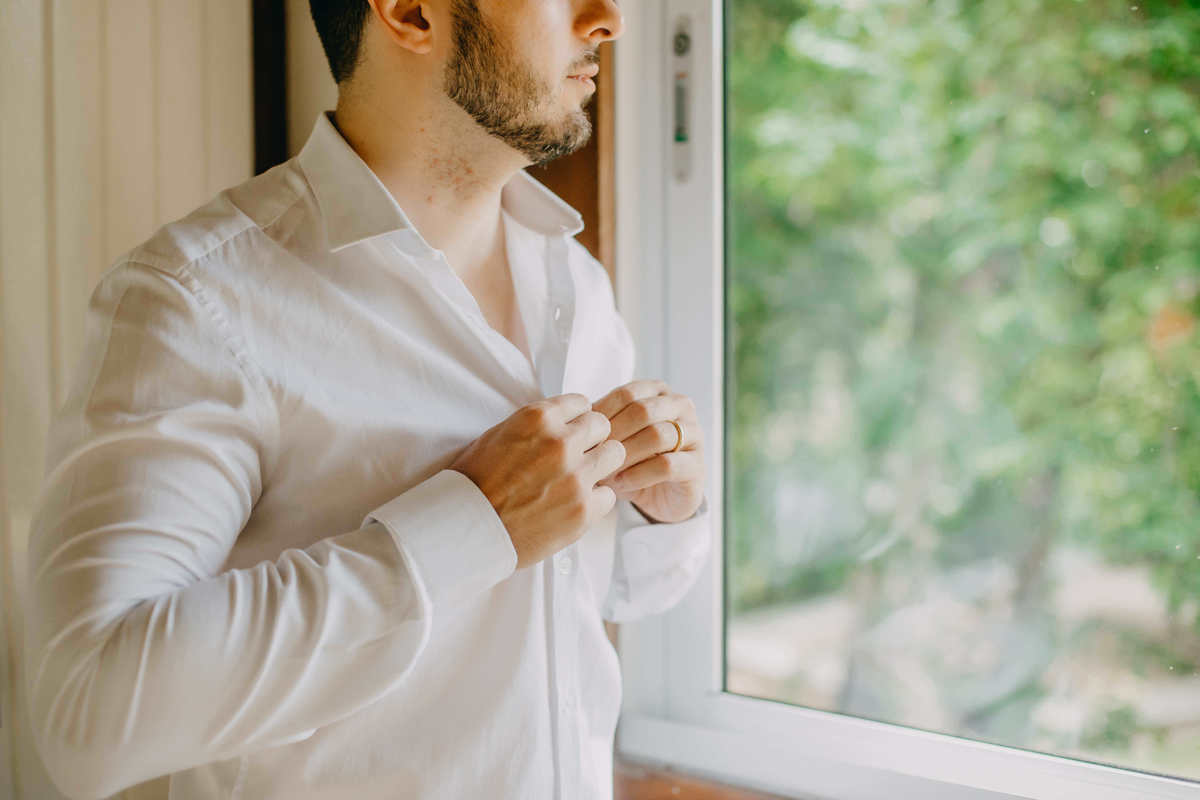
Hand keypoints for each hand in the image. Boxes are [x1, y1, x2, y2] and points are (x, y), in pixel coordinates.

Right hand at [448, 393, 625, 568]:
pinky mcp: (584, 510)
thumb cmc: (476, 483)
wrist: (467, 529)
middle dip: (592, 439)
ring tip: (581, 479)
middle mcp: (561, 443)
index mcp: (538, 419)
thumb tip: (563, 420)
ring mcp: (576, 477)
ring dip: (601, 466)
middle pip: (603, 425)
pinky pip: (608, 495)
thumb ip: (536, 426)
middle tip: (578, 456)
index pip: (581, 403)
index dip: (576, 420)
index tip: (570, 433)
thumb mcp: (499, 435)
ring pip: (615, 455)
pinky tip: (573, 506)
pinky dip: (595, 501)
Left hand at [592, 379, 704, 523]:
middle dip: (614, 434)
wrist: (658, 495)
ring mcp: (694, 434)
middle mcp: (680, 407)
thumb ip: (599, 426)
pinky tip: (621, 483)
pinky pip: (668, 465)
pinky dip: (639, 475)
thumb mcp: (612, 438)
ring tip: (605, 472)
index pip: (627, 393)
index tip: (581, 435)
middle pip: (644, 411)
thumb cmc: (631, 460)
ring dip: (626, 455)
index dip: (602, 413)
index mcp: (658, 392)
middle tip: (592, 454)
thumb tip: (576, 423)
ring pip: (658, 436)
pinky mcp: (697, 465)